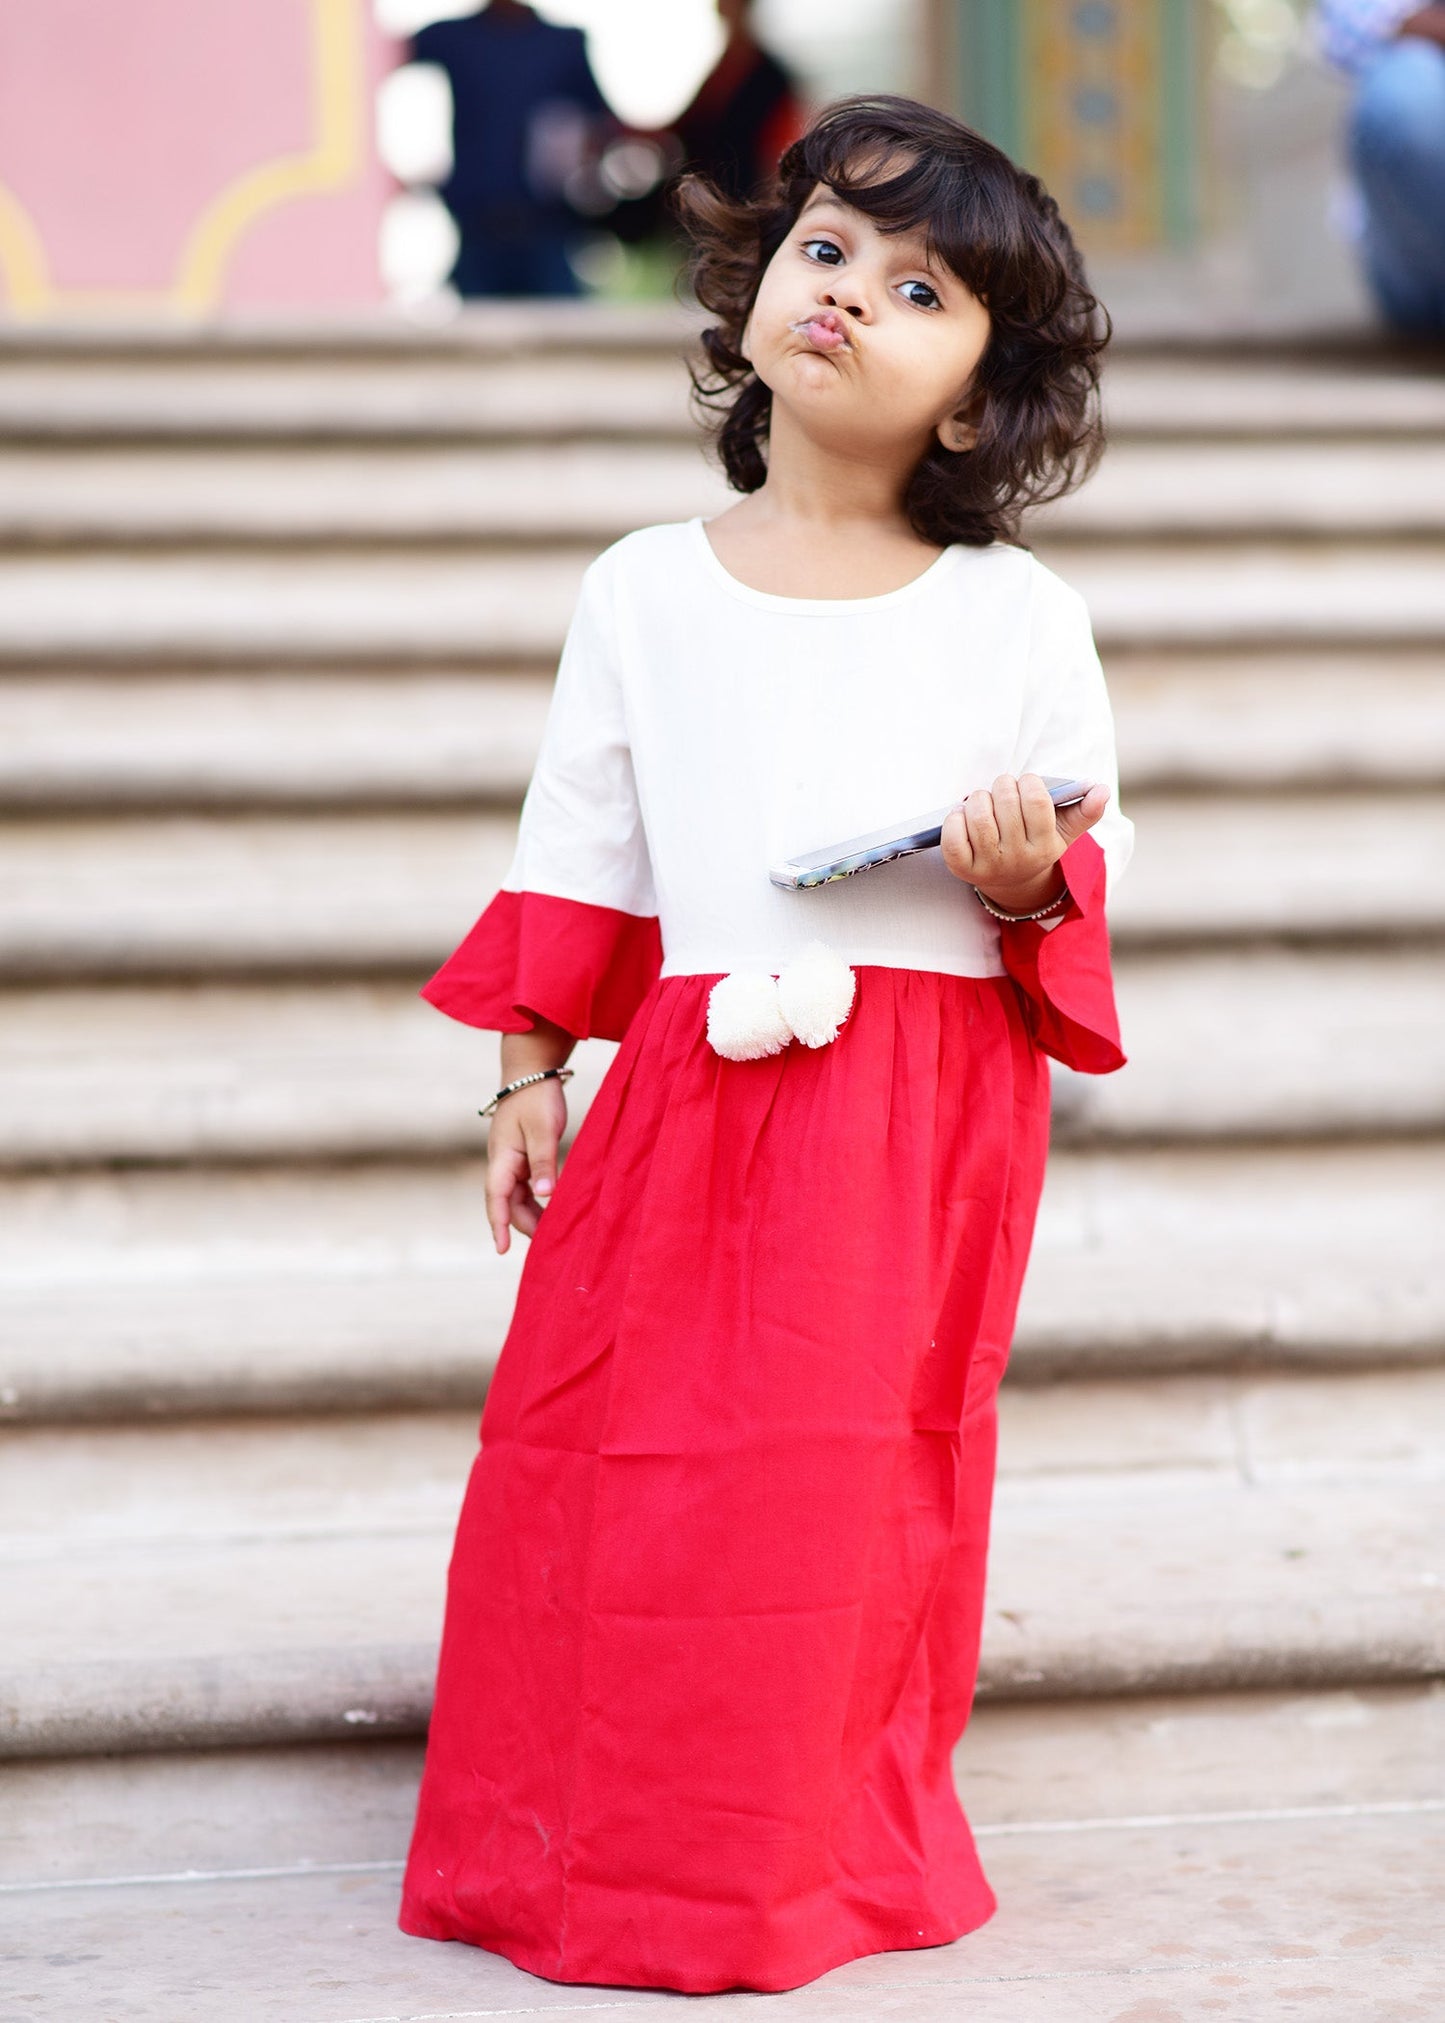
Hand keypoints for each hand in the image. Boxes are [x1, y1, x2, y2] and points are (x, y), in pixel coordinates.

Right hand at [485, 1076, 568, 1253]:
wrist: (532, 1072)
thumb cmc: (537, 1098)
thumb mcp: (543, 1130)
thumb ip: (544, 1162)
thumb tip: (544, 1195)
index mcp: (502, 1156)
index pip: (496, 1197)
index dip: (498, 1224)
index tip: (502, 1249)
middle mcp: (502, 1162)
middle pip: (508, 1202)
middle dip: (523, 1224)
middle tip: (548, 1243)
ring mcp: (512, 1160)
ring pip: (517, 1197)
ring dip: (532, 1214)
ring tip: (553, 1231)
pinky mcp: (523, 1157)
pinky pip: (526, 1187)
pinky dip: (537, 1200)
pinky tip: (552, 1209)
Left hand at [940, 772, 1109, 911]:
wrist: (1012, 881)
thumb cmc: (1037, 843)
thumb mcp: (1065, 831)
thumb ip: (1086, 810)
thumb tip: (1101, 790)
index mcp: (1045, 847)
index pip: (1036, 800)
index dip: (1028, 782)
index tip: (1026, 783)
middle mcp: (1018, 859)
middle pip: (1004, 802)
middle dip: (1002, 786)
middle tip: (1003, 789)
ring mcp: (990, 866)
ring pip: (978, 817)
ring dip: (978, 799)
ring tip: (984, 801)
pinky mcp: (963, 870)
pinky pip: (952, 837)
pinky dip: (954, 819)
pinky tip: (962, 815)